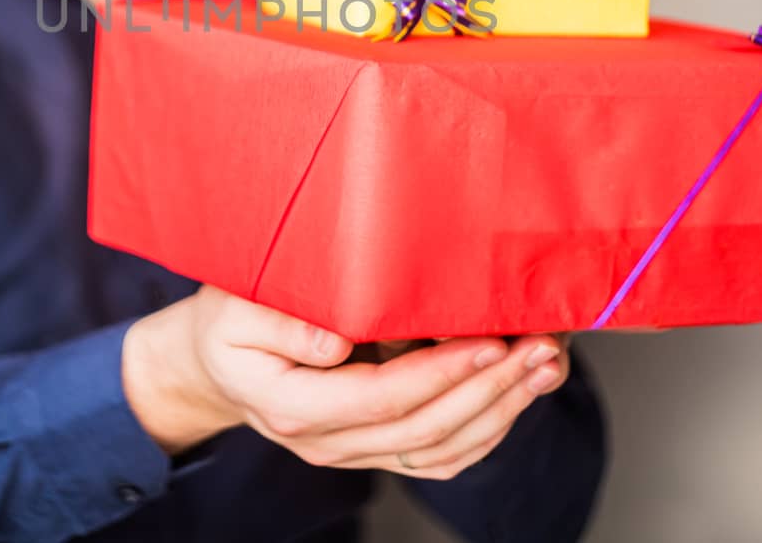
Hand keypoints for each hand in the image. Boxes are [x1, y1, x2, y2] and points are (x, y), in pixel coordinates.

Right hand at [122, 286, 570, 479]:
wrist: (214, 364)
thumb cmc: (228, 322)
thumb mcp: (235, 306)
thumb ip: (282, 321)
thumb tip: (337, 340)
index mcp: (293, 405)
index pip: (381, 398)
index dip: (440, 374)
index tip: (489, 341)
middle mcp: (328, 441)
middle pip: (423, 430)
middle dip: (491, 390)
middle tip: (541, 348)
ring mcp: (353, 452)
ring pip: (440, 450)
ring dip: (502, 411)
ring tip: (547, 365)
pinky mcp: (373, 448)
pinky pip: (438, 455)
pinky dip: (486, 429)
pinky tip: (518, 393)